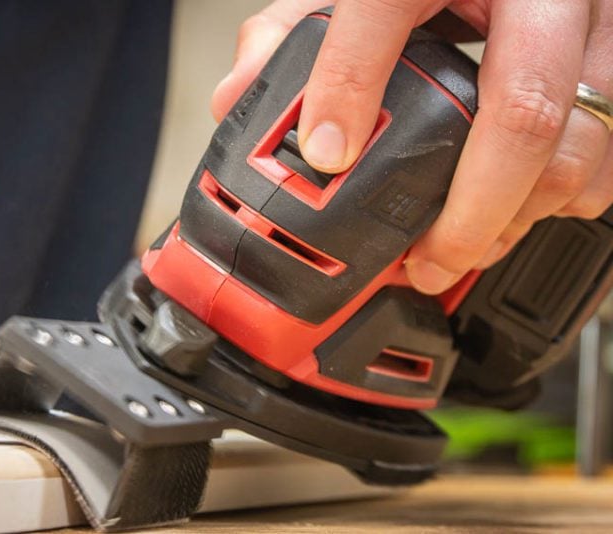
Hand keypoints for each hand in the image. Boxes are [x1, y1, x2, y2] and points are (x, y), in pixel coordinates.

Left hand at [212, 0, 612, 293]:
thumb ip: (296, 33)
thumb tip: (242, 96)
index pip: (383, 11)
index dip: (349, 88)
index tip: (327, 159)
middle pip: (523, 113)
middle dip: (470, 214)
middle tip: (425, 260)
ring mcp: (594, 24)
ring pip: (582, 143)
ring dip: (520, 218)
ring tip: (464, 249)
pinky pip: (610, 148)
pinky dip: (567, 197)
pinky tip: (518, 209)